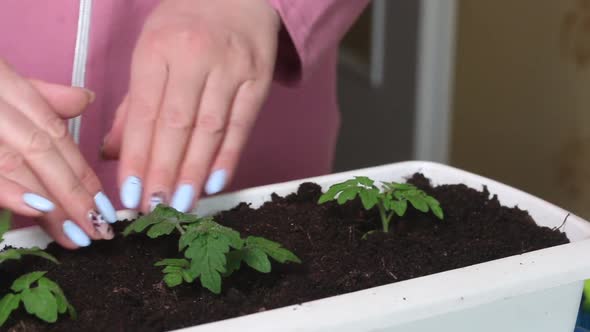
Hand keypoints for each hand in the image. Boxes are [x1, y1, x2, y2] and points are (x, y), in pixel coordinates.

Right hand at [0, 59, 115, 248]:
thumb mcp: (1, 81)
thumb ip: (40, 96)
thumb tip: (84, 99)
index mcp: (10, 88)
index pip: (57, 136)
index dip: (83, 172)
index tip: (105, 205)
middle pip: (44, 152)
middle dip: (75, 193)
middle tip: (97, 230)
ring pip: (19, 162)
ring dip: (50, 200)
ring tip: (75, 233)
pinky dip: (9, 189)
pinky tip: (35, 208)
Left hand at [102, 0, 279, 212]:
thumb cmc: (187, 25)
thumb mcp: (151, 51)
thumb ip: (133, 104)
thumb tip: (113, 152)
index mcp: (157, 49)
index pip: (144, 112)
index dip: (136, 156)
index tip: (129, 192)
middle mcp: (194, 57)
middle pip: (176, 125)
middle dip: (164, 171)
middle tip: (155, 207)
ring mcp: (230, 68)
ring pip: (209, 129)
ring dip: (194, 171)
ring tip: (182, 204)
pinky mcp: (258, 80)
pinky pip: (242, 124)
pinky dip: (228, 156)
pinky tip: (215, 183)